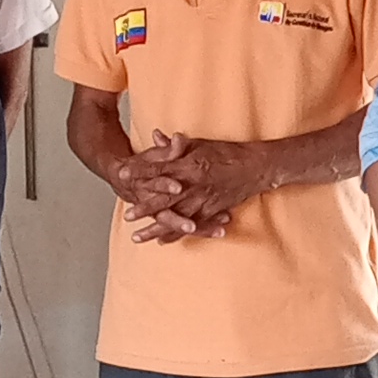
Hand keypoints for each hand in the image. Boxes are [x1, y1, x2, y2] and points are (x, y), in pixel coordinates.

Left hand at [108, 131, 232, 244]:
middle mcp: (194, 185)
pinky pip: (191, 226)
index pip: (158, 169)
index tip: (122, 173)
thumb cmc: (227, 152)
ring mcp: (203, 200)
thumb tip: (156, 136)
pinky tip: (162, 241)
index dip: (139, 171)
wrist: (255, 167)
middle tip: (127, 215)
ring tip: (137, 236)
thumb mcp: (200, 144)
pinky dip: (176, 234)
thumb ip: (176, 146)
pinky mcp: (211, 211)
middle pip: (164, 199)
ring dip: (156, 228)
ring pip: (175, 217)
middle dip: (145, 208)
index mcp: (189, 165)